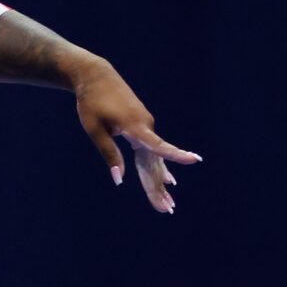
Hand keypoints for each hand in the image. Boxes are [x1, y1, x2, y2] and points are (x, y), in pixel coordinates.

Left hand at [73, 58, 201, 213]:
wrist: (96, 77)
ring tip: (168, 204)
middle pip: (155, 163)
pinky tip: (168, 181)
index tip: (195, 160)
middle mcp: (145, 127)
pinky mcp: (141, 128)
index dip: (175, 154)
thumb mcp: (95, 129)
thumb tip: (119, 180)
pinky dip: (157, 168)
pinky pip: (151, 153)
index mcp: (135, 127)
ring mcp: (145, 128)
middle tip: (167, 210)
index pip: (158, 145)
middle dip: (158, 188)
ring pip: (153, 160)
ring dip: (159, 182)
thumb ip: (109, 154)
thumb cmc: (91, 102)